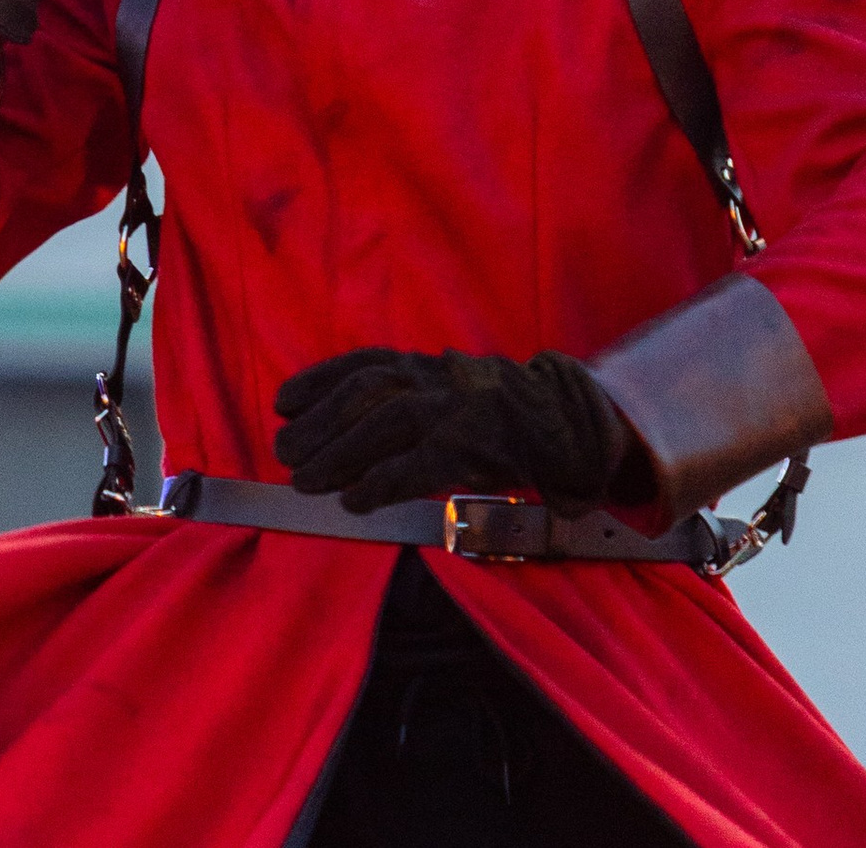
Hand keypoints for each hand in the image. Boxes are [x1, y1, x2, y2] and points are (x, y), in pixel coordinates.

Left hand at [272, 346, 645, 516]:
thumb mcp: (457, 397)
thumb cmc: (509, 419)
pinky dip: (381, 482)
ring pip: (386, 423)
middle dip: (320, 423)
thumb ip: (411, 403)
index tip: (283, 401)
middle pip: (366, 393)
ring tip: (307, 481)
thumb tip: (342, 433)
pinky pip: (420, 463)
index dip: (319, 381)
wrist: (582, 426)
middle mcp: (444, 379)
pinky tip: (354, 501)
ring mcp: (462, 408)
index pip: (366, 364)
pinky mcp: (480, 445)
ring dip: (339, 454)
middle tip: (285, 451)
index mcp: (435, 367)